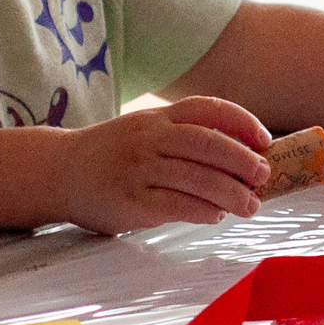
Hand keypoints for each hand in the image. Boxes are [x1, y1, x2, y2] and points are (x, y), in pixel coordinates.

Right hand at [57, 96, 270, 233]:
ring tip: (250, 205)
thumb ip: (184, 139)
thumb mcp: (145, 132)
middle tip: (263, 176)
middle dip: (242, 159)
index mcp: (158, 117)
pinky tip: (216, 216)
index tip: (265, 140)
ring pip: (195, 177)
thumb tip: (242, 161)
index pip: (208, 109)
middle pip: (207, 143)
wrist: (58, 171)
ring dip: (230, 193)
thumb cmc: (113, 154)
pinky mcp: (130, 199)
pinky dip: (202, 210)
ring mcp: (138, 168)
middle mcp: (149, 138)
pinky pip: (175, 204)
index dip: (242, 122)